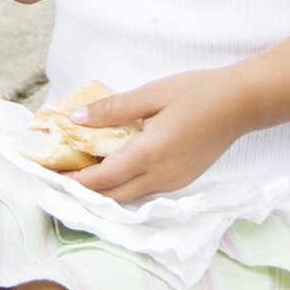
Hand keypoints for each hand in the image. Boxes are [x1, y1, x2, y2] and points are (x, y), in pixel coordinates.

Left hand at [68, 70, 254, 202]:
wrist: (240, 104)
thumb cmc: (197, 93)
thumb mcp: (152, 93)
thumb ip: (113, 108)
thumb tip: (76, 118)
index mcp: (150, 154)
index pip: (102, 178)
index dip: (74, 179)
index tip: (49, 173)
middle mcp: (160, 176)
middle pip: (112, 196)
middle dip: (83, 189)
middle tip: (59, 175)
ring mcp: (173, 182)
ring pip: (128, 196)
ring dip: (103, 189)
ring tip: (80, 170)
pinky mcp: (181, 180)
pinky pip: (144, 190)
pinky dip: (123, 184)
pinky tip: (113, 167)